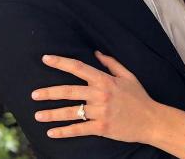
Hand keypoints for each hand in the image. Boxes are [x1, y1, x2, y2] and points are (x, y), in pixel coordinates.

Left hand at [32, 51, 157, 143]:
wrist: (151, 120)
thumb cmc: (139, 96)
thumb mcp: (127, 75)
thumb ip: (111, 63)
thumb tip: (96, 52)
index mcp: (104, 80)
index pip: (78, 67)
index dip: (60, 62)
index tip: (46, 59)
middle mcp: (100, 94)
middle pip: (69, 91)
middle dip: (49, 92)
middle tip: (33, 94)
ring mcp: (100, 112)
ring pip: (70, 112)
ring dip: (51, 114)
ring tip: (37, 114)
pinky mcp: (101, 127)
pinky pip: (79, 129)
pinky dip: (64, 131)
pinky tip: (52, 132)